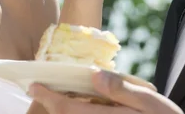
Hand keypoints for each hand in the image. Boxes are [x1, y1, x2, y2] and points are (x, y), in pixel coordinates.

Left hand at [28, 70, 182, 113]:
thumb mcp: (151, 103)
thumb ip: (122, 89)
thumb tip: (95, 75)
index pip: (69, 109)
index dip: (48, 98)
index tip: (33, 86)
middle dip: (49, 107)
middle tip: (36, 91)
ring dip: (61, 112)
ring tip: (52, 99)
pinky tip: (77, 106)